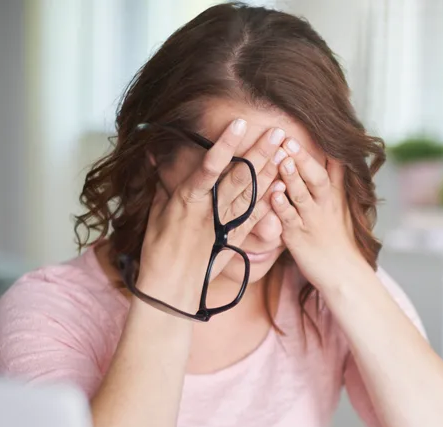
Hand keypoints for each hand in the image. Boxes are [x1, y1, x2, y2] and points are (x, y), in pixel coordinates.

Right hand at [137, 119, 284, 308]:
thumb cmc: (159, 250)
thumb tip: (156, 158)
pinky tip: (282, 185)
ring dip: (270, 171)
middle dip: (259, 153)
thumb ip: (162, 185)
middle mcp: (209, 211)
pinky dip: (269, 201)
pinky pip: (255, 218)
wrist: (171, 288)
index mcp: (187, 200)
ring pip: (251, 195)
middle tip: (278, 131)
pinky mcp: (234, 239)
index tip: (240, 123)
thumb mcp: (156, 214)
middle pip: (239, 177)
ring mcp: (224, 225)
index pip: (209, 167)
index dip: (225, 145)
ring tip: (286, 151)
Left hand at [269, 139, 367, 291]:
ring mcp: (311, 220)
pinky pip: (289, 219)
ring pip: (301, 195)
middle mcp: (324, 204)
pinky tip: (272, 194)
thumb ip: (334, 179)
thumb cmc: (338, 238)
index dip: (322, 146)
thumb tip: (334, 152)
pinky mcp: (297, 237)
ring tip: (282, 159)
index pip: (333, 165)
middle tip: (288, 139)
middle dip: (302, 158)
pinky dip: (281, 206)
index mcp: (334, 195)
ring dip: (291, 177)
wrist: (343, 273)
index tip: (314, 124)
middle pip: (316, 176)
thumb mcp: (341, 205)